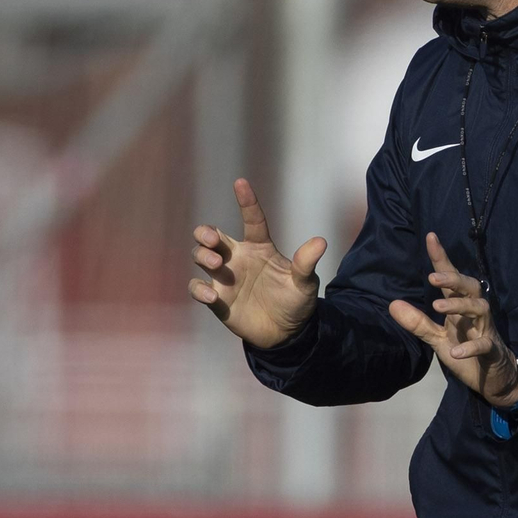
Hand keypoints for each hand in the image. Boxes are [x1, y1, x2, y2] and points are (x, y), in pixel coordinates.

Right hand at [189, 178, 326, 349]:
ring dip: (202, 255)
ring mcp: (224, 278)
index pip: (251, 220)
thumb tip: (321, 242)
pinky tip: (211, 296)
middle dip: (205, 233)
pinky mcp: (216, 299)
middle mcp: (237, 258)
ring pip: (199, 256)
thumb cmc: (295, 302)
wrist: (286, 334)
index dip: (246, 201)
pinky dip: (199, 290)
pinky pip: (197, 287)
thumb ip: (306, 263)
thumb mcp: (304, 283)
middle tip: (214, 242)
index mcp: (259, 248)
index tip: (240, 182)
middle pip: (210, 235)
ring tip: (216, 265)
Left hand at [388, 232, 517, 407]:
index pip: (451, 278)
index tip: (430, 236)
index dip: (441, 257)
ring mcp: (485, 330)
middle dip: (453, 279)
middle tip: (432, 277)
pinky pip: (484, 344)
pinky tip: (456, 351)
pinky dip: (470, 347)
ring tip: (438, 307)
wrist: (494, 379)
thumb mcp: (437, 338)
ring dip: (460, 306)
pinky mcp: (492, 350)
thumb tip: (392, 304)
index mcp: (459, 307)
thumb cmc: (466, 352)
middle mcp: (474, 313)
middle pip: (470, 287)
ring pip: (480, 309)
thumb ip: (418, 323)